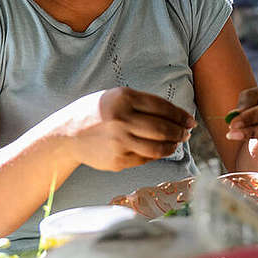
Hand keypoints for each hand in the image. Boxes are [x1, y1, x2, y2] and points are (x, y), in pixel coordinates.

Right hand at [60, 87, 195, 171]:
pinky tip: (159, 150)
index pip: (161, 107)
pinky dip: (156, 155)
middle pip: (162, 128)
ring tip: (177, 143)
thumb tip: (174, 116)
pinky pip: (145, 159)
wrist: (67, 134)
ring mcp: (119, 142)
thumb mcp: (115, 97)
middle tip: (187, 133)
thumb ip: (141, 103)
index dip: (180, 115)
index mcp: (123, 98)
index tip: (190, 120)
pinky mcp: (117, 160)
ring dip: (172, 146)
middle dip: (179, 132)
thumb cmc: (95, 112)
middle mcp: (122, 119)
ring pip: (157, 147)